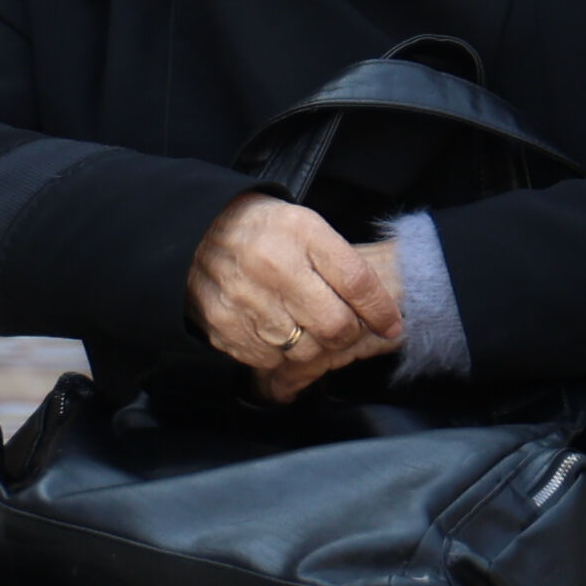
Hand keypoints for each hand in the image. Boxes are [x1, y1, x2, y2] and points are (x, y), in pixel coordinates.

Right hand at [188, 196, 402, 402]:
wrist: (193, 233)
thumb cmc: (262, 230)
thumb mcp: (306, 226)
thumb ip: (343, 263)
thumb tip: (383, 313)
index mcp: (301, 233)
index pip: (357, 282)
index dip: (382, 311)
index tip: (392, 325)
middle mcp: (274, 266)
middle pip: (335, 326)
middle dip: (347, 333)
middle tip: (343, 327)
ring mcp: (247, 300)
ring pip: (305, 350)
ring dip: (313, 345)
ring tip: (303, 326)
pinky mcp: (225, 327)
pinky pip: (271, 360)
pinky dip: (279, 353)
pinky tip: (274, 331)